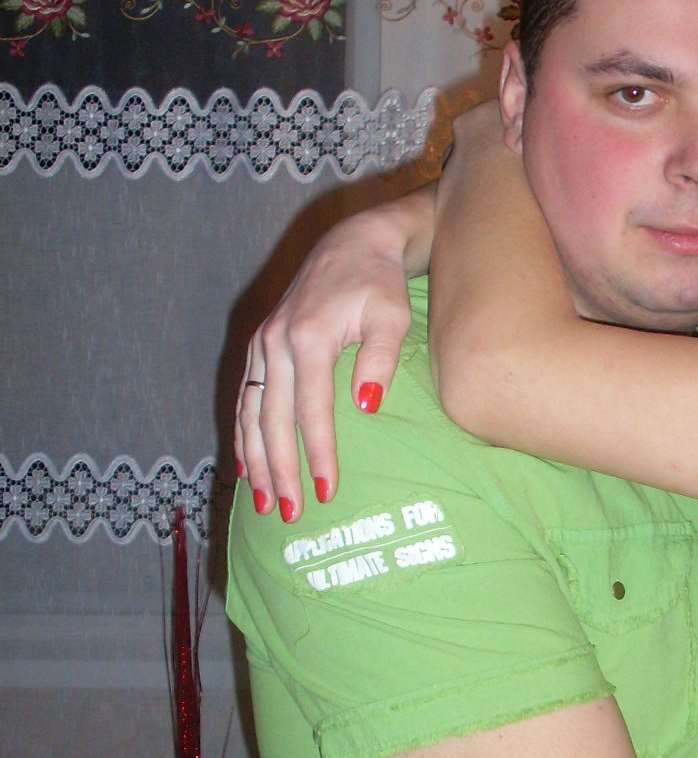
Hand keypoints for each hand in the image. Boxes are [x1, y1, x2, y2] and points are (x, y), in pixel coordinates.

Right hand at [236, 189, 429, 520]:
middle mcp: (275, 342)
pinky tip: (247, 467)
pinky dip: (244, 435)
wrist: (353, 245)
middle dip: (281, 469)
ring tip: (264, 502)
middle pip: (274, 419)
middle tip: (292, 512)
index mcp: (307, 336)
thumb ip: (380, 360)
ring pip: (251, 413)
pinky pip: (245, 400)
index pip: (312, 409)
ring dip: (256, 460)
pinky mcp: (259, 347)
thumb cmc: (380, 285)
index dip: (319, 453)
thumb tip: (366, 407)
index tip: (328, 491)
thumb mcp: (393, 317)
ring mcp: (262, 344)